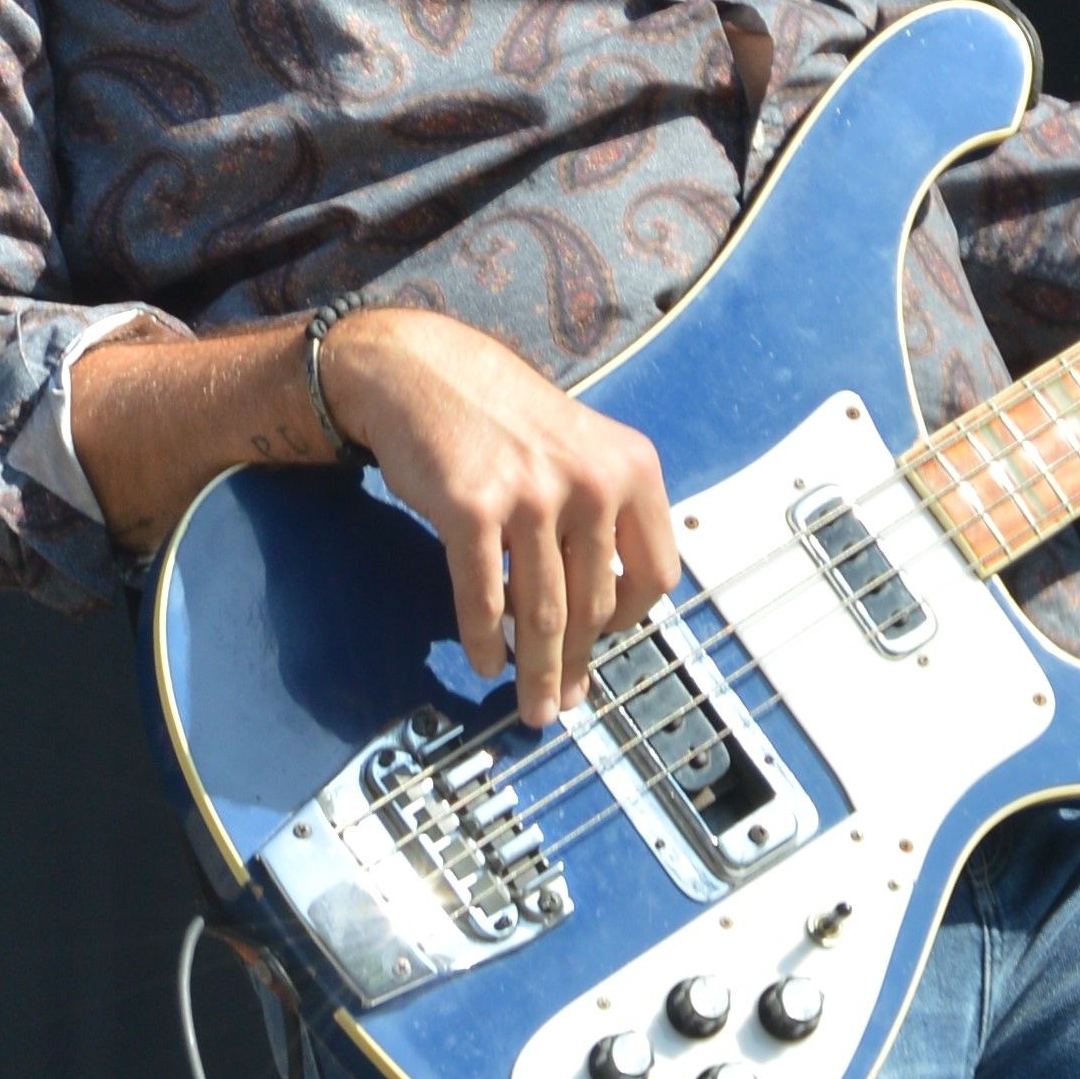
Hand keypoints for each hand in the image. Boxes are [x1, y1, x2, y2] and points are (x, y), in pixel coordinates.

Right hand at [321, 308, 681, 727]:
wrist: (423, 373)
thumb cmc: (504, 419)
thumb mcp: (581, 449)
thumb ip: (604, 516)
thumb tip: (604, 613)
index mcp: (631, 468)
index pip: (656, 572)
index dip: (632, 618)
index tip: (607, 638)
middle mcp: (590, 481)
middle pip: (596, 604)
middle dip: (579, 664)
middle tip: (567, 703)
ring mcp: (531, 495)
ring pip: (544, 613)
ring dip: (538, 672)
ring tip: (534, 705)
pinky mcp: (472, 509)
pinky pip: (485, 599)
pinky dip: (486, 641)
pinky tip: (487, 661)